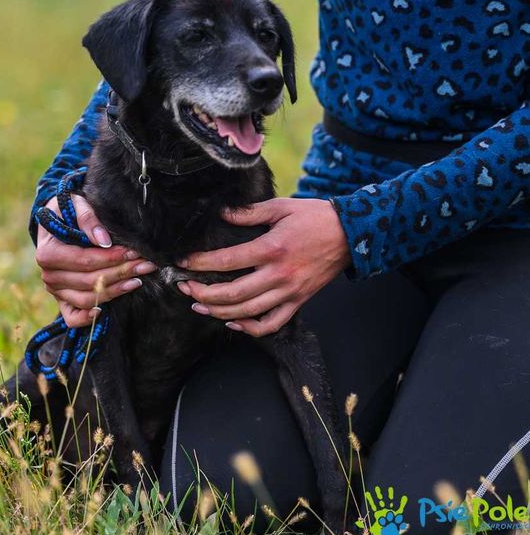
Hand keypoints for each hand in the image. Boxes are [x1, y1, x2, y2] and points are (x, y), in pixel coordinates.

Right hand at [36, 194, 155, 326]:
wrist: (59, 222)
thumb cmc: (69, 211)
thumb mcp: (76, 203)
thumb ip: (87, 217)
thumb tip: (103, 240)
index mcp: (47, 253)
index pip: (85, 260)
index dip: (111, 258)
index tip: (134, 252)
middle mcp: (49, 275)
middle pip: (90, 281)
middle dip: (121, 272)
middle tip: (146, 264)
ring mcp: (55, 291)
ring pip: (87, 299)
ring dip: (115, 291)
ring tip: (138, 280)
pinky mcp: (62, 301)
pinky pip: (73, 317)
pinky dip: (88, 317)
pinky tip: (106, 310)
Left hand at [176, 198, 348, 336]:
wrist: (352, 234)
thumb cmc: (315, 217)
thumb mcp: (281, 207)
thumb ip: (249, 212)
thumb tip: (221, 213)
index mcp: (271, 249)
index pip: (227, 261)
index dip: (200, 264)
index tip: (182, 263)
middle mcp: (279, 275)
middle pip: (233, 293)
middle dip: (203, 293)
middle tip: (184, 287)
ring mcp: (289, 292)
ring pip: (248, 312)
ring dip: (219, 312)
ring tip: (199, 305)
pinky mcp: (299, 301)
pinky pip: (271, 323)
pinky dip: (250, 328)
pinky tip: (232, 321)